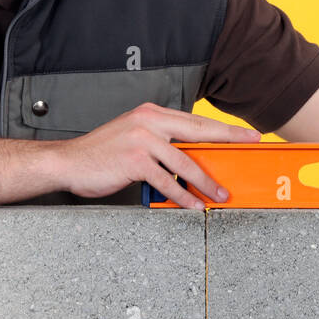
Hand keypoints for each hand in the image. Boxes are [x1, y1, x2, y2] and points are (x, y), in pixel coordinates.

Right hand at [59, 102, 260, 208]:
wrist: (68, 162)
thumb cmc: (101, 154)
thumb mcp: (134, 137)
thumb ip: (161, 142)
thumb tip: (190, 158)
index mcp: (152, 114)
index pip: (195, 121)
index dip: (223, 129)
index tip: (245, 134)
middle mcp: (149, 122)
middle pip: (198, 133)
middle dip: (229, 141)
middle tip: (251, 146)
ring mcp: (142, 140)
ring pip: (185, 162)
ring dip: (206, 181)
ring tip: (220, 194)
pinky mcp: (135, 160)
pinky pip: (167, 182)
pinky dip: (182, 196)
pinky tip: (192, 205)